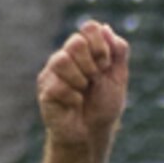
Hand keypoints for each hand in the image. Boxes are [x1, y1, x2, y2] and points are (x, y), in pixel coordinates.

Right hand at [37, 20, 128, 152]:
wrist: (93, 134)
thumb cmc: (103, 105)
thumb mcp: (118, 78)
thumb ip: (117, 53)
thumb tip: (106, 28)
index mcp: (85, 52)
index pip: (89, 28)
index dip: (101, 45)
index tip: (106, 65)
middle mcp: (66, 57)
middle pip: (76, 41)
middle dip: (92, 63)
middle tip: (94, 80)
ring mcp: (52, 72)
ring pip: (62, 59)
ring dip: (80, 79)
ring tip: (83, 92)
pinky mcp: (45, 89)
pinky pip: (58, 84)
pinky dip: (73, 97)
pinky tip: (74, 104)